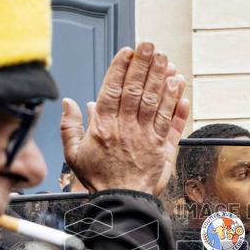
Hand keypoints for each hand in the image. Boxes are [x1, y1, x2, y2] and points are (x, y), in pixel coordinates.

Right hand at [60, 42, 189, 195]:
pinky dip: (176, 104)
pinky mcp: (163, 148)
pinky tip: (180, 88)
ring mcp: (146, 138)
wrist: (120, 203)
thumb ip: (69, 126)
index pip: (112, 89)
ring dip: (162, 79)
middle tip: (150, 46)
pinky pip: (171, 122)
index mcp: (103, 127)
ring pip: (155, 102)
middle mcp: (126, 128)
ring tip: (166, 60)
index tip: (128, 51)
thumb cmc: (99, 179)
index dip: (120, 67)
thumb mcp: (73, 154)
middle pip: (136, 90)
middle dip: (144, 65)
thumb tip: (69, 102)